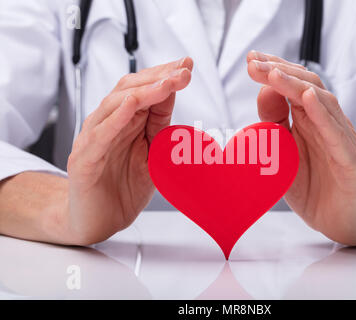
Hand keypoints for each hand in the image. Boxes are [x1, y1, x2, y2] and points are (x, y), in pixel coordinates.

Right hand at [65, 57, 192, 244]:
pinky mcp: (84, 159)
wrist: (98, 222)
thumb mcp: (152, 154)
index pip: (143, 89)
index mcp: (125, 122)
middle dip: (158, 77)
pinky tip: (132, 106)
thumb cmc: (123, 189)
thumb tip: (172, 98)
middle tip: (183, 70)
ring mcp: (93, 140)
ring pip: (114, 105)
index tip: (187, 66)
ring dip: (142, 92)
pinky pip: (99, 135)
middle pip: (129, 90)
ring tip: (167, 83)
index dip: (165, 75)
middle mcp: (107, 125)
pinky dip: (115, 119)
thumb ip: (159, 127)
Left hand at [247, 51, 355, 244]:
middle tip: (254, 63)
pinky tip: (307, 99)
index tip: (250, 59)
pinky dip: (322, 115)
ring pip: (323, 103)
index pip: (294, 85)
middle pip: (307, 86)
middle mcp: (328, 123)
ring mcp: (341, 140)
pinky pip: (337, 135)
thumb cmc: (311, 184)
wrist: (338, 220)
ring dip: (297, 86)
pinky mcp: (350, 162)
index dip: (273, 69)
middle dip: (279, 71)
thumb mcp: (282, 152)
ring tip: (274, 74)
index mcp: (310, 120)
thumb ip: (274, 123)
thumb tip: (264, 90)